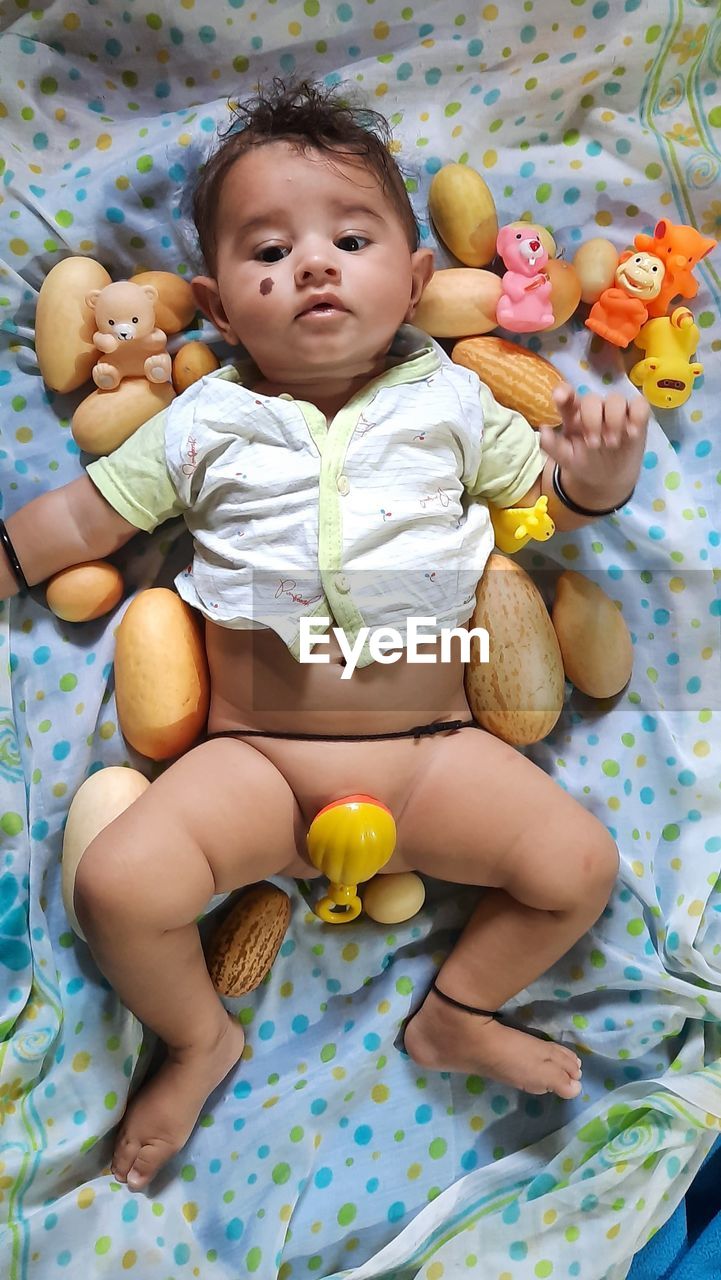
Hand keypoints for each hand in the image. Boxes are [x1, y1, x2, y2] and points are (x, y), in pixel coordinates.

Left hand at [538, 385, 648, 508]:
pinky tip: (631, 433)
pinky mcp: (636, 415)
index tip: (560, 398)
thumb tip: (543, 430)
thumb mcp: (566, 459)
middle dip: (592, 420)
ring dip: (614, 420)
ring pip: (616, 399)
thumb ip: (552, 446)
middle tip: (593, 444)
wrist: (608, 479)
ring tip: (612, 443)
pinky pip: (639, 404)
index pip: (567, 395)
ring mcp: (616, 410)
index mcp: (574, 414)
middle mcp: (594, 408)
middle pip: (592, 399)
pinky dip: (637, 416)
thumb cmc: (584, 463)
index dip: (563, 391)